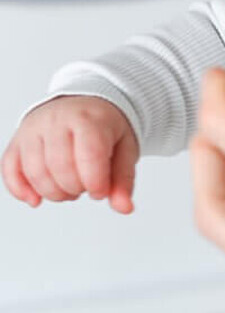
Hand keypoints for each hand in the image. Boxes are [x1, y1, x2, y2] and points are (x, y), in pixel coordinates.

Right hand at [1, 96, 137, 212]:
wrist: (84, 104)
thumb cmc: (105, 127)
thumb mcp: (125, 148)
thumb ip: (124, 179)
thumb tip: (124, 208)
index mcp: (89, 118)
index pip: (89, 156)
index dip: (96, 182)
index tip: (101, 190)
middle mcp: (57, 119)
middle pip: (60, 167)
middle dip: (75, 188)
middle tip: (86, 186)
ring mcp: (33, 129)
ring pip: (35, 172)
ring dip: (53, 193)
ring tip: (70, 188)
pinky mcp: (17, 140)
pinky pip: (10, 169)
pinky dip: (21, 190)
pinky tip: (36, 199)